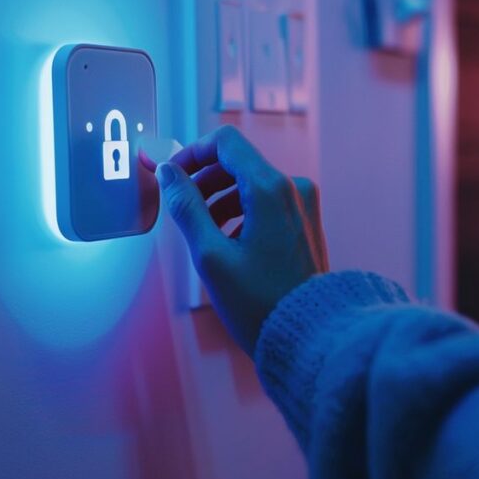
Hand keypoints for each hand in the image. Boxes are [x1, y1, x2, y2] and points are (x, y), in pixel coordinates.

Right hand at [155, 126, 327, 353]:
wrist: (310, 335)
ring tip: (203, 233)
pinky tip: (228, 243)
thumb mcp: (210, 255)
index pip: (225, 142)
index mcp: (270, 189)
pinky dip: (242, 212)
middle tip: (181, 207)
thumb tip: (168, 173)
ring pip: (251, 183)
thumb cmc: (261, 303)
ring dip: (220, 199)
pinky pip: (267, 202)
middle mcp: (293, 189)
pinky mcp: (305, 223)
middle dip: (204, 179)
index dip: (192, 153)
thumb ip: (186, 207)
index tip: (171, 174)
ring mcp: (303, 206)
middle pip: (237, 162)